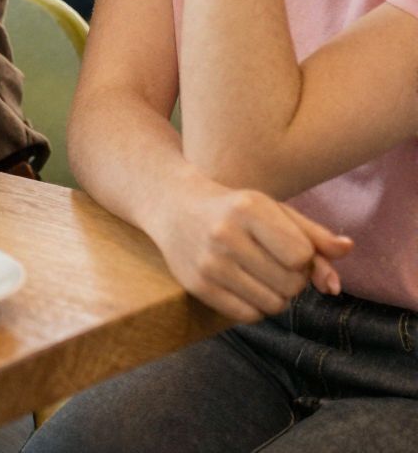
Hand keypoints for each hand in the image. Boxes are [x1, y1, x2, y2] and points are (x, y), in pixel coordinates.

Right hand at [152, 177, 350, 322]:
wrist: (172, 206)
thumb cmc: (234, 209)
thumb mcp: (273, 211)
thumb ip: (313, 234)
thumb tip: (349, 250)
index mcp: (248, 208)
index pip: (301, 256)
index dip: (303, 257)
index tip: (286, 246)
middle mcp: (225, 235)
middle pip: (291, 284)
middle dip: (292, 278)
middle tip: (272, 262)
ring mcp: (209, 262)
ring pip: (274, 304)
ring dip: (276, 295)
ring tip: (259, 274)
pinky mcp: (198, 285)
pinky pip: (249, 316)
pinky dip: (255, 307)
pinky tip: (243, 285)